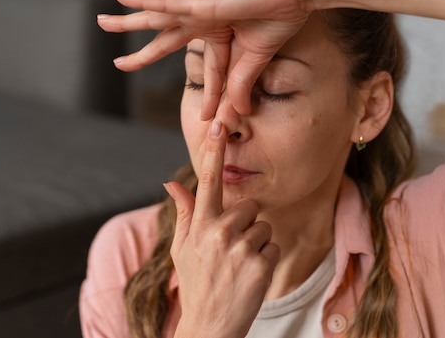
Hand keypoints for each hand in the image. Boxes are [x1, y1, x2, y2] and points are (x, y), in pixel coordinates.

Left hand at [97, 0, 309, 117]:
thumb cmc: (278, 18)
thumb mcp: (253, 60)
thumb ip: (239, 84)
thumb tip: (237, 112)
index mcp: (216, 34)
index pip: (206, 69)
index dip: (208, 95)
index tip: (208, 118)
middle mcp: (202, 21)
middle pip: (163, 40)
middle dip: (141, 54)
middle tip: (118, 63)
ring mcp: (198, 11)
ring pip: (155, 18)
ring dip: (127, 19)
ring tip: (102, 20)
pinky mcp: (200, 3)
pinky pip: (165, 2)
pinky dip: (143, 0)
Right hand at [164, 119, 279, 337]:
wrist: (210, 325)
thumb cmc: (196, 282)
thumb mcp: (181, 248)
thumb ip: (183, 212)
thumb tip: (171, 183)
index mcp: (199, 225)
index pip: (207, 180)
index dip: (214, 152)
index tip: (218, 125)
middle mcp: (219, 233)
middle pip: (249, 206)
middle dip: (245, 222)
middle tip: (230, 248)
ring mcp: (240, 250)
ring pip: (264, 226)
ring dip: (256, 241)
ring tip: (239, 263)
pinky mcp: (261, 266)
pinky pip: (273, 246)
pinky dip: (266, 259)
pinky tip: (250, 275)